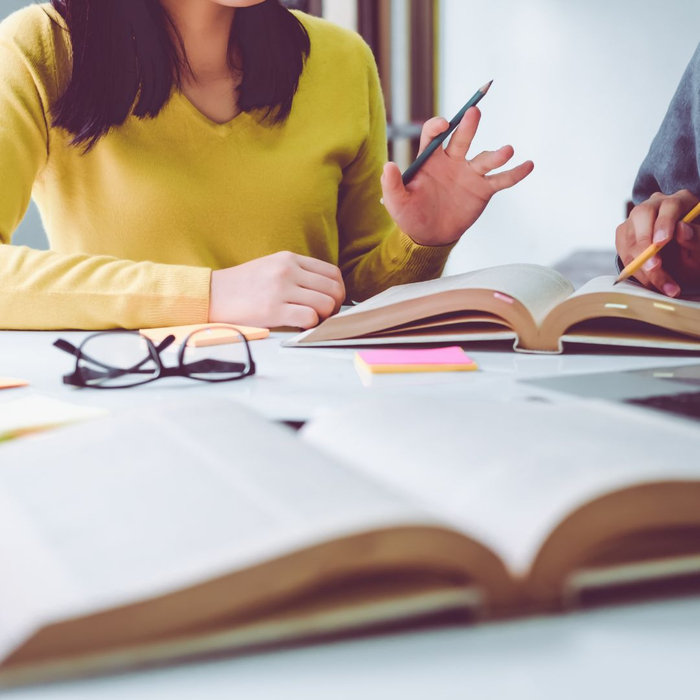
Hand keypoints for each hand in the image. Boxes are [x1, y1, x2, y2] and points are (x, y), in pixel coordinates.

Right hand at [209, 252, 344, 328]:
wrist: (211, 294)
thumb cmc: (242, 285)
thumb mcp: (271, 267)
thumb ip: (297, 273)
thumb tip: (325, 292)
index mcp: (289, 259)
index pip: (332, 273)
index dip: (338, 291)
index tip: (332, 302)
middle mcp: (287, 270)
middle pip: (333, 289)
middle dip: (335, 306)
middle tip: (324, 316)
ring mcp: (280, 289)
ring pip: (326, 304)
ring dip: (324, 317)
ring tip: (311, 321)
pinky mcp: (273, 309)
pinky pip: (309, 318)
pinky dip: (310, 325)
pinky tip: (299, 325)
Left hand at [380, 107, 533, 245]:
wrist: (429, 237)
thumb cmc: (410, 215)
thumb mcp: (396, 202)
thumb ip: (392, 185)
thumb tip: (388, 166)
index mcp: (430, 159)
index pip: (434, 135)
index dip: (437, 127)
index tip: (442, 126)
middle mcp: (452, 161)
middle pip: (461, 137)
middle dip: (468, 125)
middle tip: (474, 112)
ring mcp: (469, 174)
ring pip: (485, 158)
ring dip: (497, 154)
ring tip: (507, 150)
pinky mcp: (482, 190)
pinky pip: (501, 180)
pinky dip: (515, 173)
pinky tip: (528, 165)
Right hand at [615, 190, 699, 296]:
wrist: (684, 260)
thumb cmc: (695, 250)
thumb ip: (697, 238)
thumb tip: (682, 229)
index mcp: (680, 201)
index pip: (670, 205)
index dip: (664, 223)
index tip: (661, 243)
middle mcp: (655, 205)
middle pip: (641, 216)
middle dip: (645, 245)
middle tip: (653, 267)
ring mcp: (636, 219)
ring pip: (629, 237)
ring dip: (640, 264)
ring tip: (657, 284)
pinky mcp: (624, 234)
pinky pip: (622, 251)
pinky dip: (633, 269)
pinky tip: (648, 282)